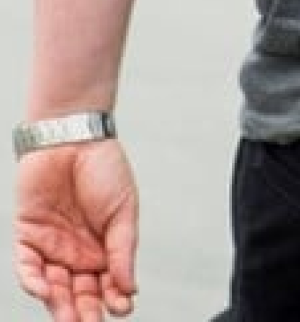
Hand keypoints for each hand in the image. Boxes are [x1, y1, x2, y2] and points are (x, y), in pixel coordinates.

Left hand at [14, 141, 138, 320]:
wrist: (75, 138)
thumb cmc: (105, 169)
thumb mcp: (125, 211)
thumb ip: (123, 250)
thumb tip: (130, 288)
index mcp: (104, 248)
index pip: (107, 284)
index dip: (114, 298)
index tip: (123, 307)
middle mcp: (77, 253)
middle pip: (79, 293)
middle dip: (86, 312)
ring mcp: (51, 248)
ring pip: (53, 288)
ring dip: (61, 306)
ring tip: (71, 320)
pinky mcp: (27, 238)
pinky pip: (28, 268)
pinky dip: (35, 282)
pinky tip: (48, 291)